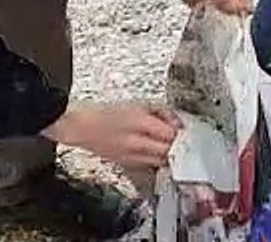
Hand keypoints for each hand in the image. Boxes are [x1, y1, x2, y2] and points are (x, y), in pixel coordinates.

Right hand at [42, 102, 180, 168]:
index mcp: (139, 123)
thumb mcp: (139, 104)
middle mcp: (135, 143)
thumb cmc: (107, 112)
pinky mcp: (127, 165)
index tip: (190, 130)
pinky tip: (160, 153)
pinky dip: (158, 160)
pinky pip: (150, 166)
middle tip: (188, 140)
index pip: (171, 134)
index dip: (184, 133)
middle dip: (180, 146)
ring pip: (161, 161)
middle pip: (168, 151)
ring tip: (175, 147)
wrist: (81, 127)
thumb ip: (163, 113)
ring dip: (171, 155)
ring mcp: (130, 157)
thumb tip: (179, 123)